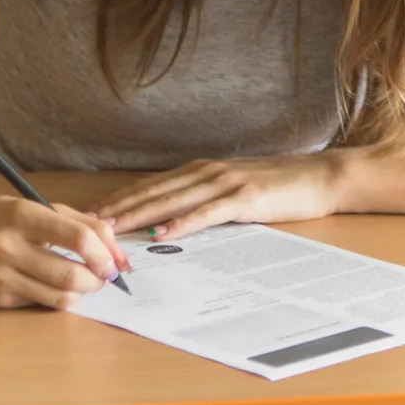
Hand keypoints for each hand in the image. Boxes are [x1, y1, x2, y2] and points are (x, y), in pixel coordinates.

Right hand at [0, 194, 129, 310]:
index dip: (104, 253)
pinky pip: (39, 304)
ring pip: (59, 298)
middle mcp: (7, 247)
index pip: (77, 237)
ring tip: (84, 282)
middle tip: (103, 276)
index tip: (114, 261)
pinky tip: (51, 284)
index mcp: (21, 215)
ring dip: (82, 294)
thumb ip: (77, 222)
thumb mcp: (31, 206)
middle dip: (97, 280)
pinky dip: (54, 297)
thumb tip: (115, 248)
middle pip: (71, 275)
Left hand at [94, 153, 355, 238]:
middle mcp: (207, 172)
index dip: (120, 199)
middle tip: (86, 224)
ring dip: (138, 215)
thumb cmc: (278, 188)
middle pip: (153, 191)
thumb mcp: (233, 191)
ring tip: (110, 229)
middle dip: (117, 208)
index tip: (90, 214)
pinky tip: (162, 234)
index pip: (151, 186)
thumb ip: (203, 201)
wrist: (319, 178)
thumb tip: (169, 222)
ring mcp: (225, 183)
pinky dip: (181, 223)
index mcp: (201, 170)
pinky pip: (206, 213)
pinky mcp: (244, 198)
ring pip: (172, 200)